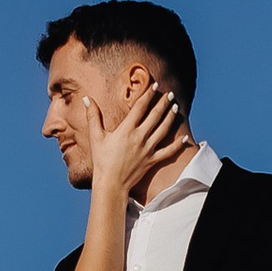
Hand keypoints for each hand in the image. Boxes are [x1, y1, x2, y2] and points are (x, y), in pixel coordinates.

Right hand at [87, 75, 182, 198]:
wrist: (111, 184)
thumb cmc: (101, 161)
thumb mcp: (96, 137)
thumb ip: (93, 116)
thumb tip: (87, 99)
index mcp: (126, 130)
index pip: (140, 107)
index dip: (148, 94)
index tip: (155, 85)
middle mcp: (140, 137)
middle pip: (155, 116)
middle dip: (163, 103)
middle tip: (170, 94)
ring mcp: (148, 149)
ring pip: (164, 130)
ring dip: (170, 117)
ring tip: (175, 107)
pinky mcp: (152, 160)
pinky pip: (168, 152)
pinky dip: (177, 145)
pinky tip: (184, 138)